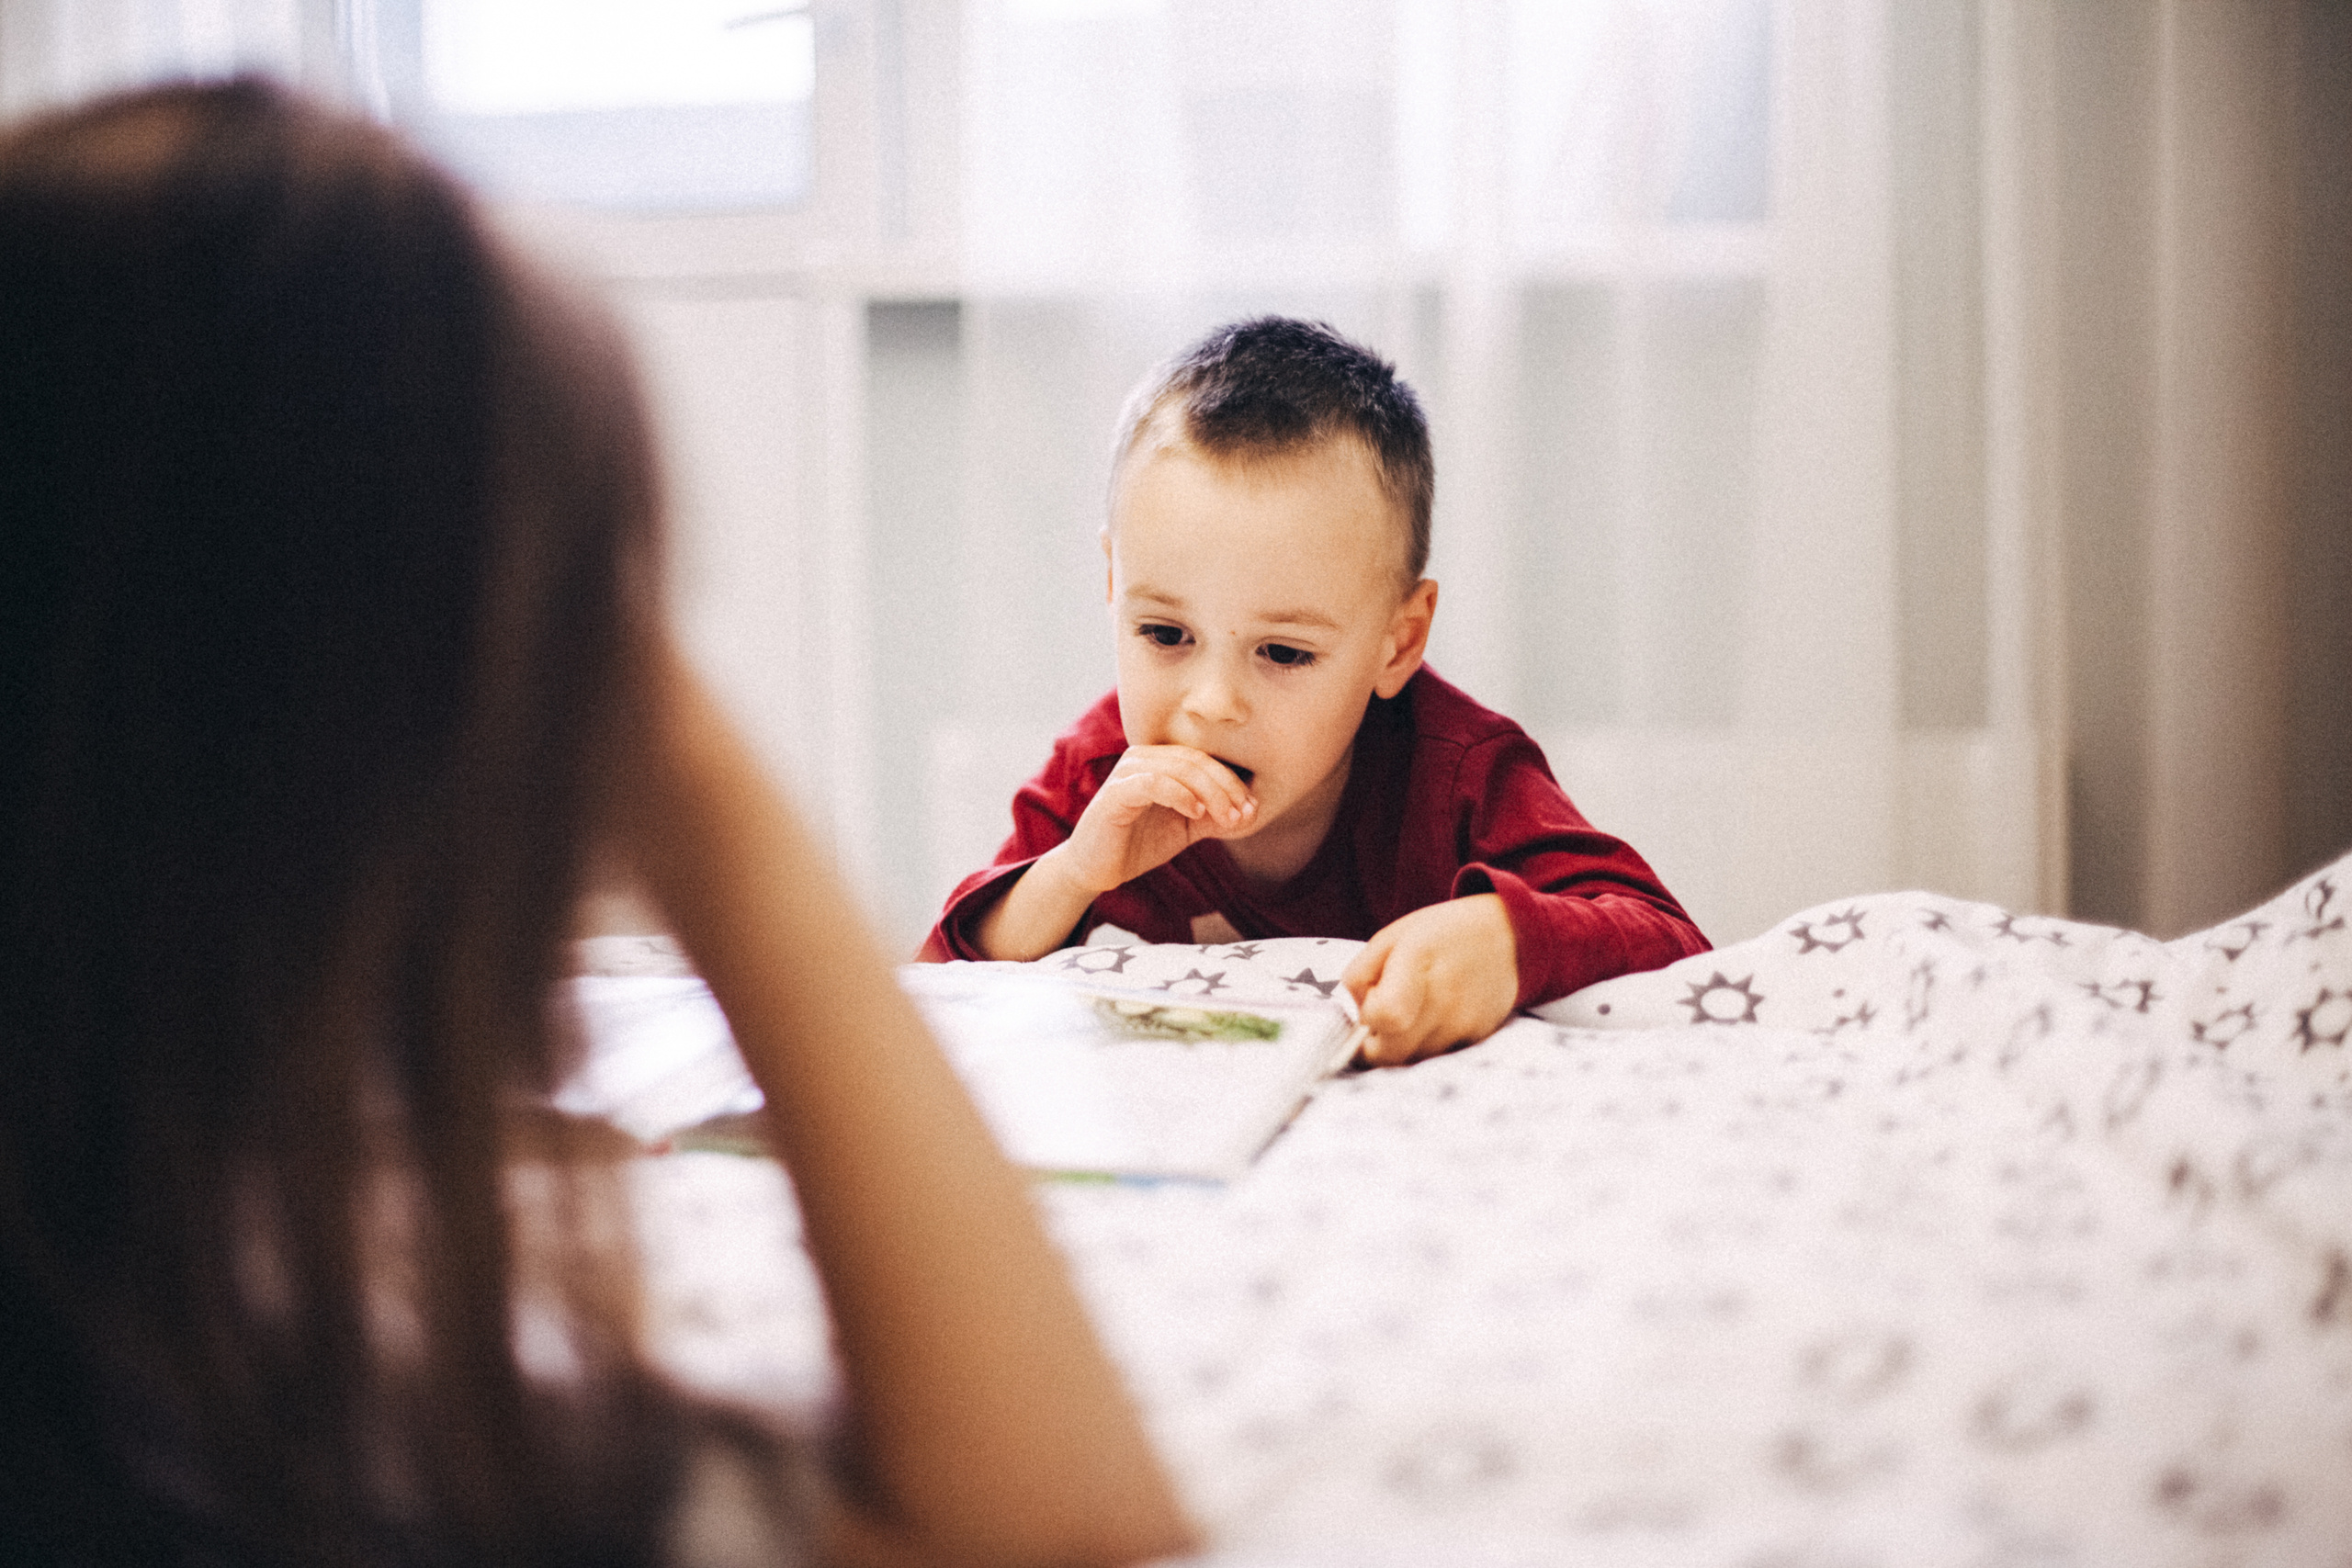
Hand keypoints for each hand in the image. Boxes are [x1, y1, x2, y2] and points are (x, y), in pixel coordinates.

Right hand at [1054, 744, 1255, 895]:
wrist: (1097, 869)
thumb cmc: (1140, 843)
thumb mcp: (1186, 829)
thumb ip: (1215, 817)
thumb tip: (1252, 811)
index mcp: (1160, 760)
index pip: (1205, 760)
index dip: (1233, 782)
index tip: (1252, 809)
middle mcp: (1143, 757)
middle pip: (1196, 761)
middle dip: (1226, 788)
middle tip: (1243, 814)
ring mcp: (1127, 772)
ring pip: (1179, 768)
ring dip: (1210, 792)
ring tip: (1226, 817)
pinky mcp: (1114, 793)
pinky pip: (1153, 783)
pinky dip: (1179, 794)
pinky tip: (1195, 812)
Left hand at [1342, 894, 1518, 1065]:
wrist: (1507, 937)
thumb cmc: (1440, 934)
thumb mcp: (1390, 938)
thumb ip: (1360, 976)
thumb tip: (1352, 1017)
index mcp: (1417, 960)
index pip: (1385, 1016)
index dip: (1366, 1020)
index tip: (1369, 1008)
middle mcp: (1444, 997)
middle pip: (1393, 1053)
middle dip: (1375, 1046)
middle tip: (1379, 1023)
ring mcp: (1464, 1022)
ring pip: (1413, 1059)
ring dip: (1402, 1046)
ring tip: (1412, 1013)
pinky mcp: (1477, 1037)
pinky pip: (1437, 1056)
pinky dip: (1426, 1045)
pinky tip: (1434, 1018)